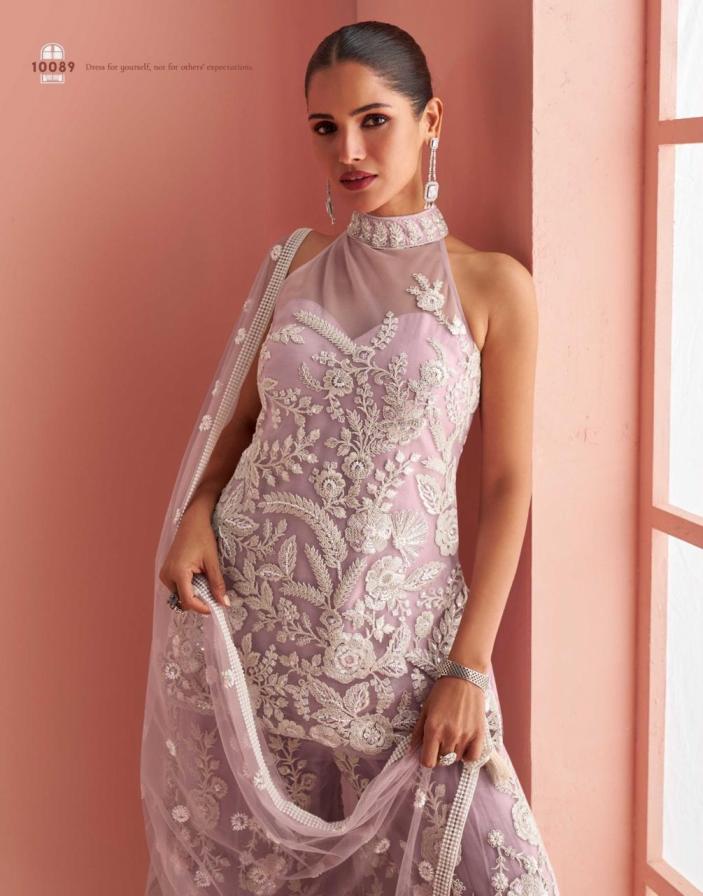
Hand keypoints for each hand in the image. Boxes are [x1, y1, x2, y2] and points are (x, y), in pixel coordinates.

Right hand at [159, 499, 229, 615]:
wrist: (192, 521)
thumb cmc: (203, 537)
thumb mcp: (212, 561)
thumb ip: (217, 584)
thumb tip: (224, 604)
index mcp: (178, 572)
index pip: (188, 601)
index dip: (202, 608)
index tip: (215, 608)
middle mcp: (167, 575)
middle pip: (183, 600)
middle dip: (199, 601)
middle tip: (214, 593)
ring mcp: (165, 574)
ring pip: (180, 595)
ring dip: (194, 594)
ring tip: (206, 580)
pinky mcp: (166, 572)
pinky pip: (177, 587)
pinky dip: (189, 587)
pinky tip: (198, 577)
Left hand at [409, 675, 487, 768]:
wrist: (465, 677)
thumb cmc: (442, 691)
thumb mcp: (425, 709)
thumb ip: (418, 731)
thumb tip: (413, 748)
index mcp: (433, 729)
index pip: (428, 762)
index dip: (427, 759)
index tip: (429, 751)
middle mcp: (449, 735)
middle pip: (442, 761)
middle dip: (440, 753)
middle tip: (441, 740)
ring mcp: (465, 736)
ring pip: (456, 759)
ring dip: (453, 752)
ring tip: (453, 737)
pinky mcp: (479, 734)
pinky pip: (472, 757)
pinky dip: (468, 755)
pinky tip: (465, 745)